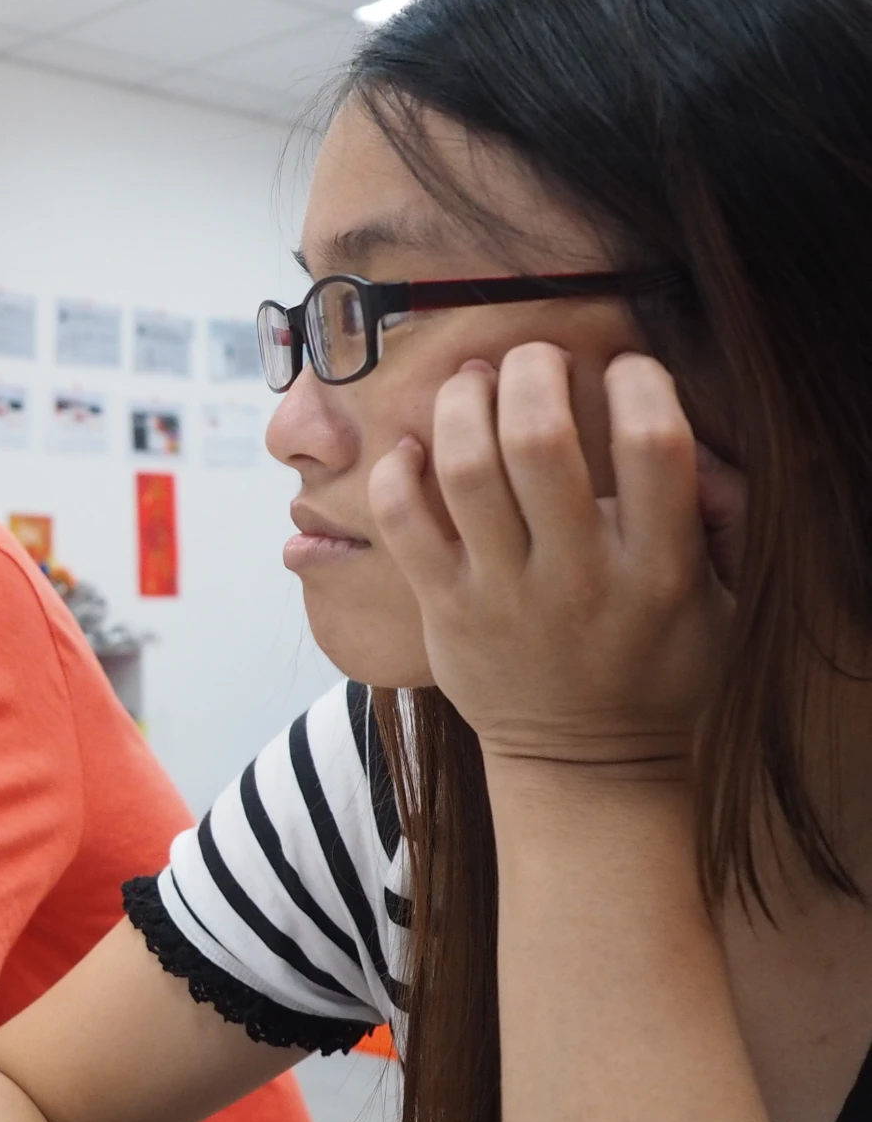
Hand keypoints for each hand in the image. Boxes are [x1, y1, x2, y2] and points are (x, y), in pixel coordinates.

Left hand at [368, 345, 730, 773]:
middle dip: (534, 372)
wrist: (588, 765)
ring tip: (473, 379)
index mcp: (659, 568)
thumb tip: (706, 450)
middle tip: (533, 355)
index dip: (639, 383)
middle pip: (541, 440)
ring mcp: (503, 593)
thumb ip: (723, 523)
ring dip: (463, 404)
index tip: (626, 367)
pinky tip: (414, 447)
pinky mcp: (444, 610)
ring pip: (466, 469)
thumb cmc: (661, 670)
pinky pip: (404, 524)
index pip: (655, 445)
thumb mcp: (723, 605)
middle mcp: (578, 576)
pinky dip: (398, 472)